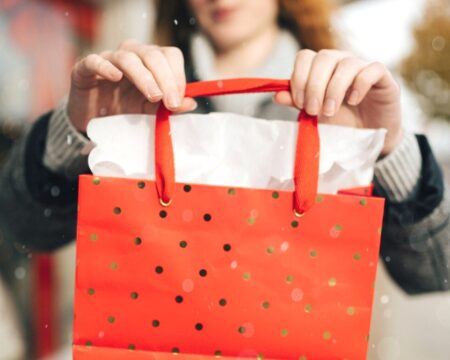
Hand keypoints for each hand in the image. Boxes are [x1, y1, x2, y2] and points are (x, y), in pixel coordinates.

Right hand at [67, 39, 195, 131]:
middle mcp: (132, 55)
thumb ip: (170, 106)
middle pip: (153, 55)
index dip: (177, 75)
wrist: (93, 123)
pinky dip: (106, 67)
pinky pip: (95, 61)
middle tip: (170, 102)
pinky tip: (116, 77)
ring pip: (128, 57)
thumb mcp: (152, 111)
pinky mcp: (86, 69)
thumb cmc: (125, 111)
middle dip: (166, 79)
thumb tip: (192, 103)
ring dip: (144, 77)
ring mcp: (108, 59)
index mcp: (151, 61)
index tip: (180, 99)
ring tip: (153, 96)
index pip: (170, 55)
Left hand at [274, 49, 402, 154]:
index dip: (299, 77)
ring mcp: (362, 66)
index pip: (305, 56)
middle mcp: (341, 61)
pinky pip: (372, 69)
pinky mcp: (383, 77)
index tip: (299, 102)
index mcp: (322, 67)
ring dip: (334, 89)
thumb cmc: (341, 122)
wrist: (369, 136)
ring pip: (346, 64)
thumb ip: (297, 103)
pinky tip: (353, 101)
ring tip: (330, 111)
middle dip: (314, 86)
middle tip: (314, 110)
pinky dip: (360, 85)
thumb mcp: (315, 115)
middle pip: (324, 57)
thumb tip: (277, 95)